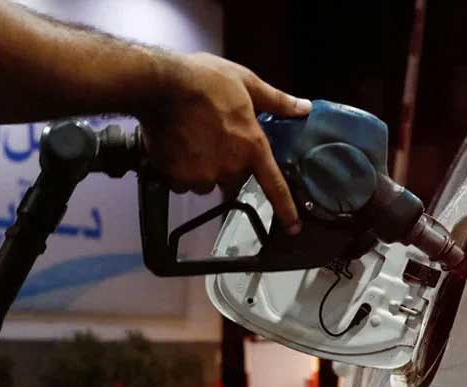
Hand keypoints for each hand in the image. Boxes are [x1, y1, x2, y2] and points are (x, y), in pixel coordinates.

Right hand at [137, 53, 310, 234]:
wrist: (162, 84)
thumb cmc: (206, 79)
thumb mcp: (248, 83)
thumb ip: (277, 101)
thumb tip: (304, 107)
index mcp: (252, 147)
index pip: (274, 186)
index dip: (286, 210)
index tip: (293, 228)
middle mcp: (230, 167)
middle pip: (232, 179)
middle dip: (225, 164)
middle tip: (213, 137)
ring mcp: (203, 175)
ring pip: (205, 181)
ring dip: (201, 168)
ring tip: (191, 139)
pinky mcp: (178, 177)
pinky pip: (181, 183)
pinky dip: (179, 171)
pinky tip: (175, 147)